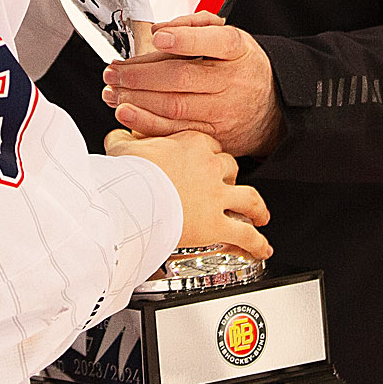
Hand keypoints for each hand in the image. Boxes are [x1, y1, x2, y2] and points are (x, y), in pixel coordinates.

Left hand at [102, 12, 283, 158]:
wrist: (275, 109)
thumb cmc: (242, 67)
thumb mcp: (230, 37)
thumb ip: (195, 26)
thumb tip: (159, 29)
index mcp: (237, 50)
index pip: (215, 42)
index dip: (185, 40)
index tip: (158, 36)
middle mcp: (232, 81)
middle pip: (182, 78)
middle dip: (140, 75)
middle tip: (113, 72)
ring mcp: (224, 112)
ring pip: (174, 107)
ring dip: (136, 100)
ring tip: (112, 91)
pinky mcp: (215, 137)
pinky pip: (176, 131)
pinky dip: (147, 124)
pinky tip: (126, 113)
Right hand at [105, 128, 271, 259]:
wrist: (134, 196)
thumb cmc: (129, 172)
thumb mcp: (122, 146)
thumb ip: (124, 138)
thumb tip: (119, 134)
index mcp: (193, 144)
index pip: (211, 146)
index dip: (209, 155)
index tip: (205, 161)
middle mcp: (211, 168)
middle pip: (231, 168)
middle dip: (231, 178)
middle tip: (227, 188)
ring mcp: (217, 197)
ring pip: (250, 199)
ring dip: (257, 209)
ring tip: (260, 215)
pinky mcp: (216, 225)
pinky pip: (245, 235)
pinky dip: (258, 243)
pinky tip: (263, 249)